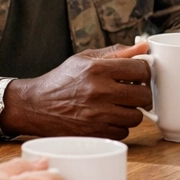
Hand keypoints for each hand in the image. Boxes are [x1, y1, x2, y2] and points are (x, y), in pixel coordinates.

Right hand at [1, 42, 151, 138]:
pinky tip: (107, 118)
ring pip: (136, 117)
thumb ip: (116, 52)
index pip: (141, 70)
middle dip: (140, 93)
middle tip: (131, 92)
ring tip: (117, 106)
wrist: (35, 106)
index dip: (143, 73)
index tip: (138, 76)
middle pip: (143, 95)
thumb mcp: (85, 59)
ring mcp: (97, 115)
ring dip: (130, 112)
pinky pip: (123, 132)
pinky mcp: (94, 133)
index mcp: (97, 69)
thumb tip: (144, 47)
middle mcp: (99, 91)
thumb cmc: (62, 81)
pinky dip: (118, 126)